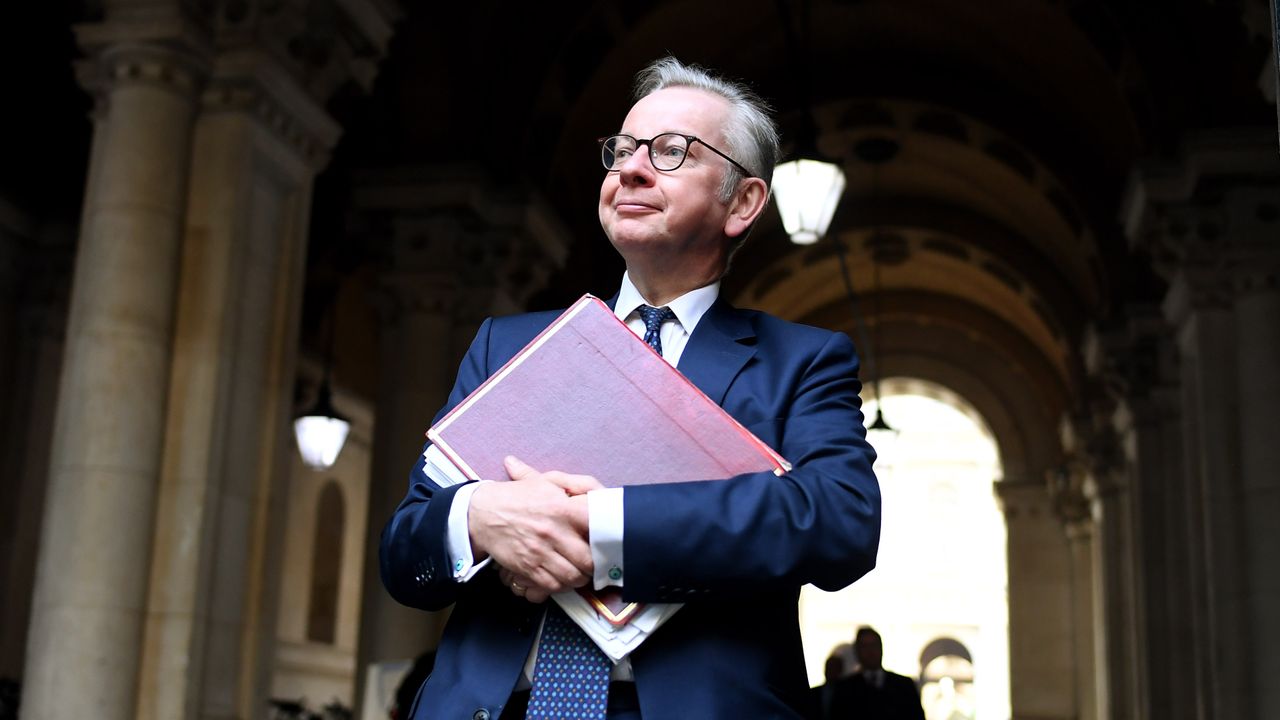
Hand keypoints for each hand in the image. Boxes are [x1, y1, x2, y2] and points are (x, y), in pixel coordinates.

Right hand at [469, 456, 600, 599]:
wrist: (483, 512)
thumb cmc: (518, 496)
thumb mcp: (547, 481)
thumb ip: (579, 483)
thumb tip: (603, 491)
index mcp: (563, 508)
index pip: (596, 527)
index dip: (606, 536)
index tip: (608, 540)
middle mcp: (554, 532)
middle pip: (588, 559)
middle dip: (595, 563)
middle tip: (594, 561)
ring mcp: (540, 552)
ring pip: (573, 577)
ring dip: (579, 577)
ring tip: (579, 571)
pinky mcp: (528, 567)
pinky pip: (553, 585)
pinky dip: (561, 585)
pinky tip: (561, 577)